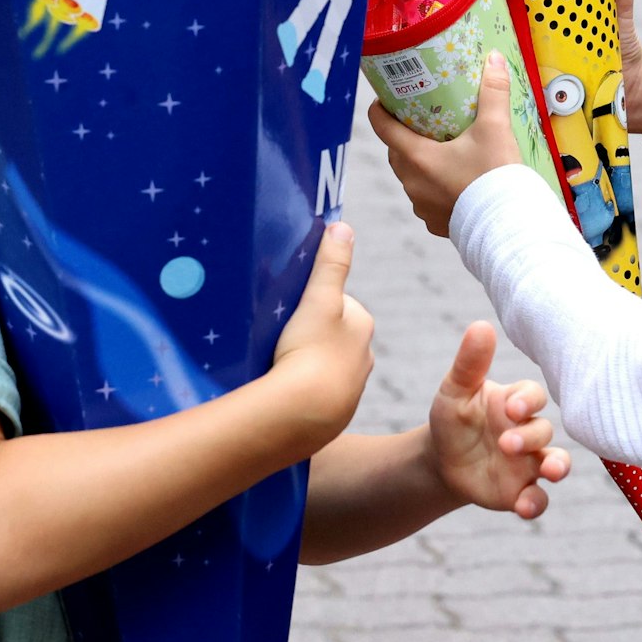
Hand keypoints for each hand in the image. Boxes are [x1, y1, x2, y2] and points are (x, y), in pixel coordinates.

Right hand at [272, 222, 375, 453]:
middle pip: (330, 334)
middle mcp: (364, 357)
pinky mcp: (334, 415)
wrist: (303, 414)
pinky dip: (301, 390)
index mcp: (362, 326)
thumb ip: (331, 263)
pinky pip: (315, 394)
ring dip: (303, 363)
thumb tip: (343, 226)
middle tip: (278, 337)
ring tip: (277, 365)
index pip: (336, 303)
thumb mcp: (319, 298)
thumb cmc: (311, 350)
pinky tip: (282, 390)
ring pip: (323, 365)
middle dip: (308, 334)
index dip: (310, 302)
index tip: (287, 310)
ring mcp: (350, 389)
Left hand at [368, 52, 522, 236]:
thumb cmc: (495, 176)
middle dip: (404, 136)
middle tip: (423, 121)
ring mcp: (421, 206)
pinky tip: (454, 183)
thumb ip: (493, 92)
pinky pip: (426, 201)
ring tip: (443, 151)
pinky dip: (435, 189)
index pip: (382, 127)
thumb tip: (493, 59)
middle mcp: (412, 183)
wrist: (509, 225)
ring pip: (411, 177)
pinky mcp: (435, 223)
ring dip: (420, 164)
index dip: (380, 109)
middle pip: (396, 152)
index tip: (386, 99)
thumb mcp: (495, 129)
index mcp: (416, 157)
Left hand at [426, 321, 569, 518]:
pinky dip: (537, 503)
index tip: (511, 408)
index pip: (533, 396)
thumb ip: (470, 363)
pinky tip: (525, 506)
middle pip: (545, 430)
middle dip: (530, 436)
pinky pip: (539, 499)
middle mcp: (528, 432)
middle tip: (506, 443)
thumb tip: (481, 325)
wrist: (441, 461)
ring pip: (556, 463)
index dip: (528, 401)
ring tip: (549, 471)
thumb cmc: (453, 419)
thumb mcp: (455, 390)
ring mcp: (529, 463)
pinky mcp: (521, 492)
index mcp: (514, 403)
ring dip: (557, 467)